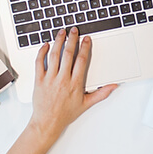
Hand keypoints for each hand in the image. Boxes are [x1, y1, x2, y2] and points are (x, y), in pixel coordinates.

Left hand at [2, 27, 117, 153]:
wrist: (47, 122)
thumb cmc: (65, 114)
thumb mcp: (86, 104)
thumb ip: (101, 94)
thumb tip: (113, 86)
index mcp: (75, 84)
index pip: (81, 60)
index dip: (85, 47)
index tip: (86, 39)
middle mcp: (62, 79)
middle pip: (68, 54)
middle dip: (72, 40)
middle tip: (74, 30)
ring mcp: (50, 79)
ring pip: (54, 55)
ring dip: (58, 42)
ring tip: (61, 33)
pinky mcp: (39, 80)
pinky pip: (39, 63)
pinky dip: (42, 52)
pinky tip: (45, 45)